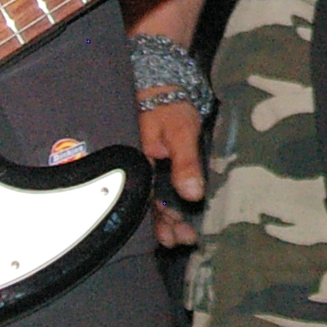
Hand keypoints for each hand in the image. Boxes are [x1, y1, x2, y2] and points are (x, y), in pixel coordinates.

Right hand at [137, 99, 204, 246]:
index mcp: (136, 163)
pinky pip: (154, 191)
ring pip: (149, 201)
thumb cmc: (171, 106)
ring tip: (182, 237)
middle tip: (182, 240)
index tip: (174, 236)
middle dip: (163, 226)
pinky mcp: (151, 166)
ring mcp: (142, 169)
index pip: (143, 200)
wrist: (165, 86)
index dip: (158, 221)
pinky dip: (165, 206)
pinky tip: (176, 219)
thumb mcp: (180, 131)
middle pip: (144, 205)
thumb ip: (185, 162)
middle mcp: (135, 169)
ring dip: (165, 220)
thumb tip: (191, 194)